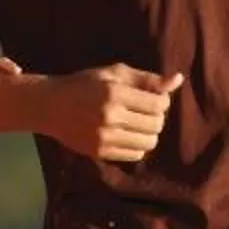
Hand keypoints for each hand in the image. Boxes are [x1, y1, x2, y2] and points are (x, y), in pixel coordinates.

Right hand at [36, 65, 183, 163]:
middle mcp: (110, 117)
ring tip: (137, 123)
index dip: (162, 100)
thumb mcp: (114, 74)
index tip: (152, 98)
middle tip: (144, 111)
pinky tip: (126, 134)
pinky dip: (137, 145)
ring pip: (149, 143)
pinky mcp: (100, 152)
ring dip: (149, 133)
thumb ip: (147, 79)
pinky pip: (135, 155)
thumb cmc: (85, 84)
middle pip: (156, 124)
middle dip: (156, 117)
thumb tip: (177, 80)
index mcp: (115, 93)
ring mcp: (104, 138)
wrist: (51, 106)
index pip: (159, 104)